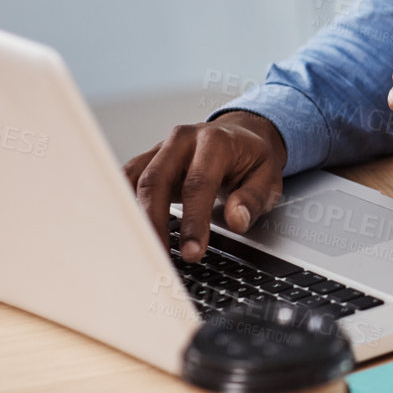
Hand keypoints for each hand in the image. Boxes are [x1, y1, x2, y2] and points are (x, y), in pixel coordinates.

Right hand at [124, 111, 287, 262]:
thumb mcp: (268, 176)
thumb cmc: (253, 157)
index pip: (198, 184)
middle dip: (155, 224)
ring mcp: (161, 148)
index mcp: (215, 142)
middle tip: (160, 257)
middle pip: (156, 182)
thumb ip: (253, 198)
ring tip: (141, 249)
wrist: (243, 135)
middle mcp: (183, 141)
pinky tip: (127, 230)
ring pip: (135, 182)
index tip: (193, 252)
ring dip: (135, 218)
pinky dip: (124, 206)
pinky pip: (127, 181)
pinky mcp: (148, 160)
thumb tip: (237, 220)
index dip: (193, 221)